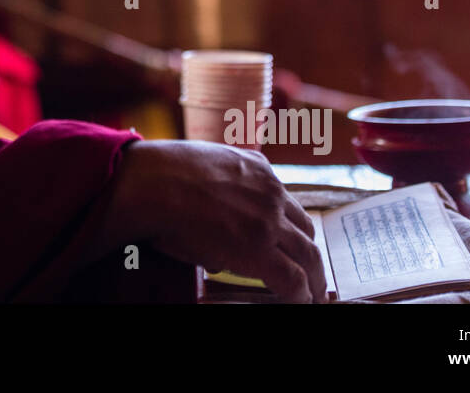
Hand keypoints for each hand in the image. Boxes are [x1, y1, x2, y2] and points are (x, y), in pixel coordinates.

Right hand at [97, 139, 327, 302]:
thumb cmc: (164, 175)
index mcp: (259, 168)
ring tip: (312, 294)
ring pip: (308, 254)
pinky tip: (300, 301)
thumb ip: (224, 194)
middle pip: (306, 229)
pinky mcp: (260, 249)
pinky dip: (300, 292)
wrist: (156, 183)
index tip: (291, 241)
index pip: (287, 202)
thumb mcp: (204, 170)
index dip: (292, 227)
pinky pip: (291, 276)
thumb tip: (223, 233)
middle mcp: (271, 193)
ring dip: (312, 277)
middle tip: (312, 272)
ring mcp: (268, 221)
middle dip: (310, 252)